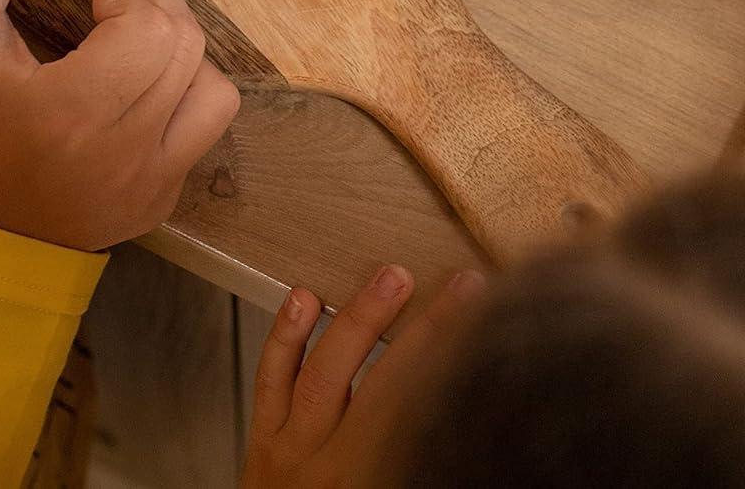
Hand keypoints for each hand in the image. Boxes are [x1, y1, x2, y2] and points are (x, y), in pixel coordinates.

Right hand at [0, 0, 239, 249]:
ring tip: (144, 26)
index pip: (144, 25)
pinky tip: (146, 80)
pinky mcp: (165, 199)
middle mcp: (127, 152)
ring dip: (184, 45)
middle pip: (184, 46)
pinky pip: (204, 127)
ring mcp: (154, 181)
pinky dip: (186, 92)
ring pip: (212, 86)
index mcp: (74, 112)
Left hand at [242, 265, 484, 488]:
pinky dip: (284, 336)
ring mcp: (289, 450)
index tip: (483, 324)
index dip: (453, 363)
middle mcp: (328, 467)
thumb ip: (414, 458)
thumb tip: (453, 410)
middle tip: (457, 289)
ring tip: (389, 277)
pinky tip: (301, 297)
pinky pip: (270, 380)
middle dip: (424, 331)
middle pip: (384, 385)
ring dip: (359, 319)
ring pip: (322, 373)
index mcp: (366, 485)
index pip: (419, 410)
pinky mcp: (262, 438)